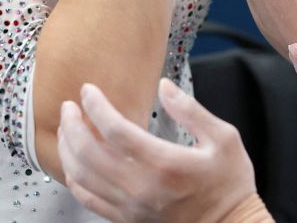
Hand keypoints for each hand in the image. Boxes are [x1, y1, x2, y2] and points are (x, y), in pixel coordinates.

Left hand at [58, 78, 257, 222]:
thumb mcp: (223, 138)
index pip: (115, 130)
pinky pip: (89, 200)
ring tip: (67, 128)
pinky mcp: (128, 220)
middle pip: (89, 153)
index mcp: (165, 163)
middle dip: (72, 125)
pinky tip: (73, 162)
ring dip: (68, 149)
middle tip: (68, 106)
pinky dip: (74, 179)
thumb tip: (164, 87)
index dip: (96, 106)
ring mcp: (131, 208)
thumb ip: (191, 110)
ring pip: (82, 177)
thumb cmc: (229, 183)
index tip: (87, 90)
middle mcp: (142, 188)